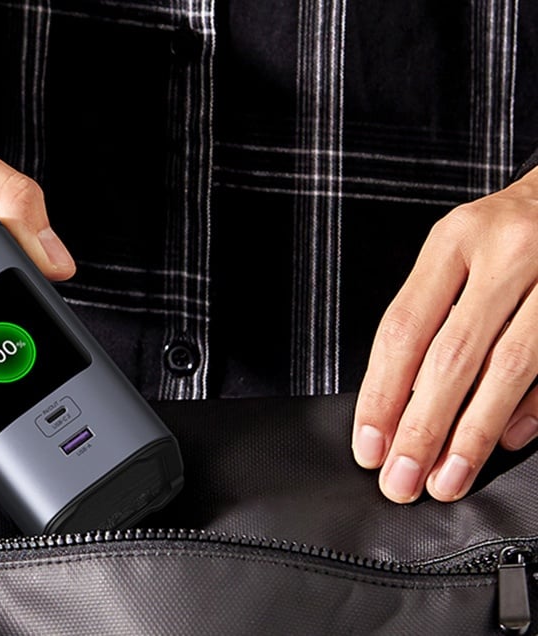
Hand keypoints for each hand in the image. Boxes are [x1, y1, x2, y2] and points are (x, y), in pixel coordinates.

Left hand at [353, 167, 537, 502]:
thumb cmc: (508, 232)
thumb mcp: (459, 250)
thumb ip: (431, 314)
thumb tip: (395, 406)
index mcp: (455, 240)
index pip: (404, 328)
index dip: (381, 393)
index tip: (368, 445)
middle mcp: (508, 252)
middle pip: (452, 355)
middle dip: (422, 427)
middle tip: (401, 479)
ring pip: (509, 368)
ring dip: (473, 435)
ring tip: (447, 479)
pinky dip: (531, 409)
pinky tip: (505, 442)